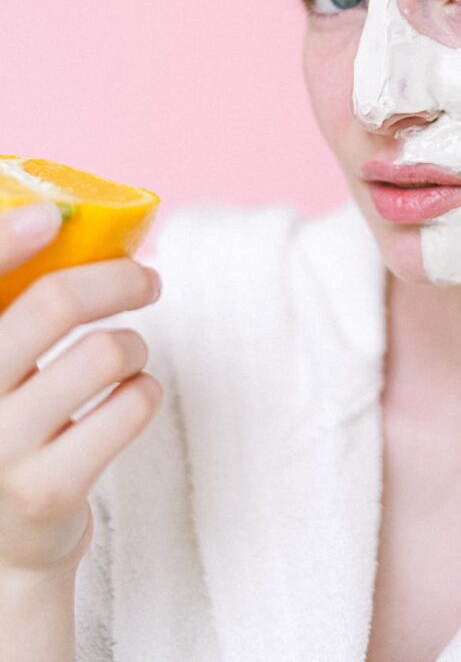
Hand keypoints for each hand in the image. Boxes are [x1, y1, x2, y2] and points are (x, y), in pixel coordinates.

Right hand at [0, 202, 162, 574]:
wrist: (6, 542)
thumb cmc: (14, 423)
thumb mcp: (2, 363)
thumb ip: (17, 308)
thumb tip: (62, 223)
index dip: (4, 240)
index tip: (48, 216)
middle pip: (55, 303)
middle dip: (120, 279)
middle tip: (147, 281)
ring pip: (105, 352)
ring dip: (134, 345)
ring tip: (128, 358)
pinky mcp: (45, 489)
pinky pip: (129, 406)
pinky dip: (145, 392)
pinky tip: (131, 400)